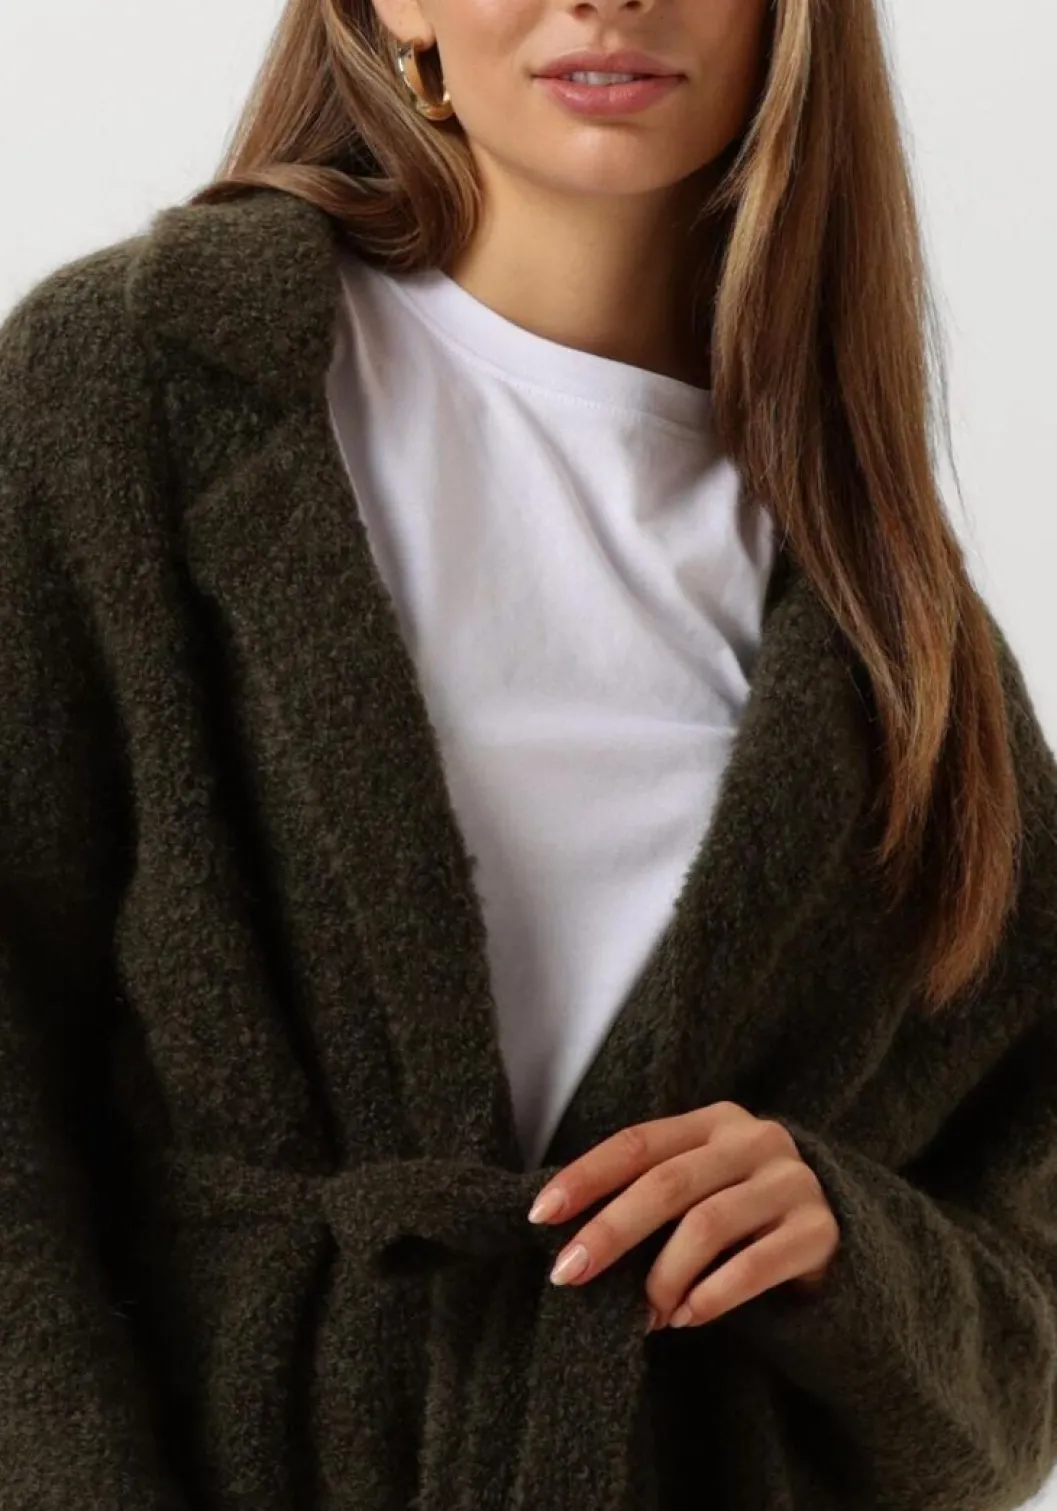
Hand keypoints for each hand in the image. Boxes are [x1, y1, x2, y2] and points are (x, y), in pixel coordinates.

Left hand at [526, 1102, 840, 1329]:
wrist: (836, 1239)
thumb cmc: (740, 1216)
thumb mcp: (699, 1188)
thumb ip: (650, 1194)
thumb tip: (566, 1235)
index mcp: (714, 1121)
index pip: (638, 1143)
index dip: (586, 1176)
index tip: (541, 1215)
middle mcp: (755, 1140)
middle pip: (667, 1184)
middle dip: (610, 1231)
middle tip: (568, 1274)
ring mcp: (792, 1182)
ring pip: (707, 1226)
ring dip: (663, 1278)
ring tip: (644, 1315)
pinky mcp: (820, 1231)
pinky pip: (754, 1265)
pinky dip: (711, 1296)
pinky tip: (687, 1317)